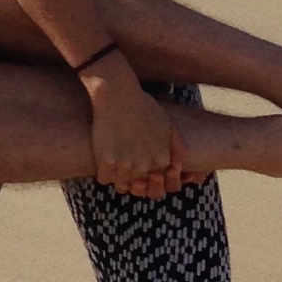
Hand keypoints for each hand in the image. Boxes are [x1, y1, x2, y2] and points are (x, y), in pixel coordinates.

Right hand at [84, 56, 185, 197]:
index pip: (155, 183)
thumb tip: (176, 167)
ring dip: (116, 175)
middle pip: (138, 186)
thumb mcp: (168, 124)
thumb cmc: (142, 106)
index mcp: (162, 159)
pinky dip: (103, 172)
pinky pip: (104, 179)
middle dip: (132, 179)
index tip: (139, 168)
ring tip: (113, 159)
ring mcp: (126, 166)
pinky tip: (103, 157)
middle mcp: (146, 166)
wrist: (117, 94)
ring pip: (120, 185)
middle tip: (124, 165)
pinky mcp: (107, 162)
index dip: (146, 178)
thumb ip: (178, 147)